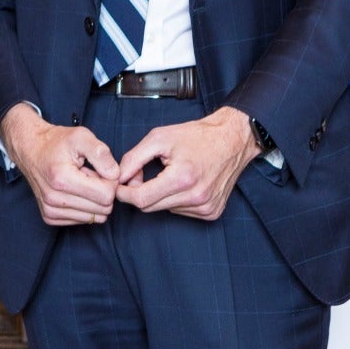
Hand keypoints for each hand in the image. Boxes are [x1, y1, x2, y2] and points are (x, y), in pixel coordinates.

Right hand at [0, 103, 120, 225]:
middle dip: (103, 191)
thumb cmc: (56, 142)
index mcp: (62, 179)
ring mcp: (50, 210)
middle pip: (103, 209)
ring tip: (81, 182)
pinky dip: (84, 207)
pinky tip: (74, 191)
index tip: (100, 169)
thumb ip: (102, 154)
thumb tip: (115, 176)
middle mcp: (53, 198)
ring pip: (95, 218)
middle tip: (90, 175)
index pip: (106, 195)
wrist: (30, 149)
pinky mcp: (49, 217)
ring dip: (93, 200)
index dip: (110, 181)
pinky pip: (83, 221)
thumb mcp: (81, 136)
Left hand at [114, 106, 261, 219]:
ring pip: (164, 209)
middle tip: (140, 174)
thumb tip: (119, 177)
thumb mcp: (159, 138)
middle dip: (138, 193)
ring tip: (167, 175)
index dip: (124, 193)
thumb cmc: (195, 136)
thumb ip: (134, 158)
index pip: (141, 199)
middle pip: (150, 207)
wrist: (232, 140)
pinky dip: (174, 199)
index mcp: (182, 178)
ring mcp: (206, 207)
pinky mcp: (212, 212)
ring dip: (158, 196)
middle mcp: (196, 197)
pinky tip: (182, 183)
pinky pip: (180, 211)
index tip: (117, 185)